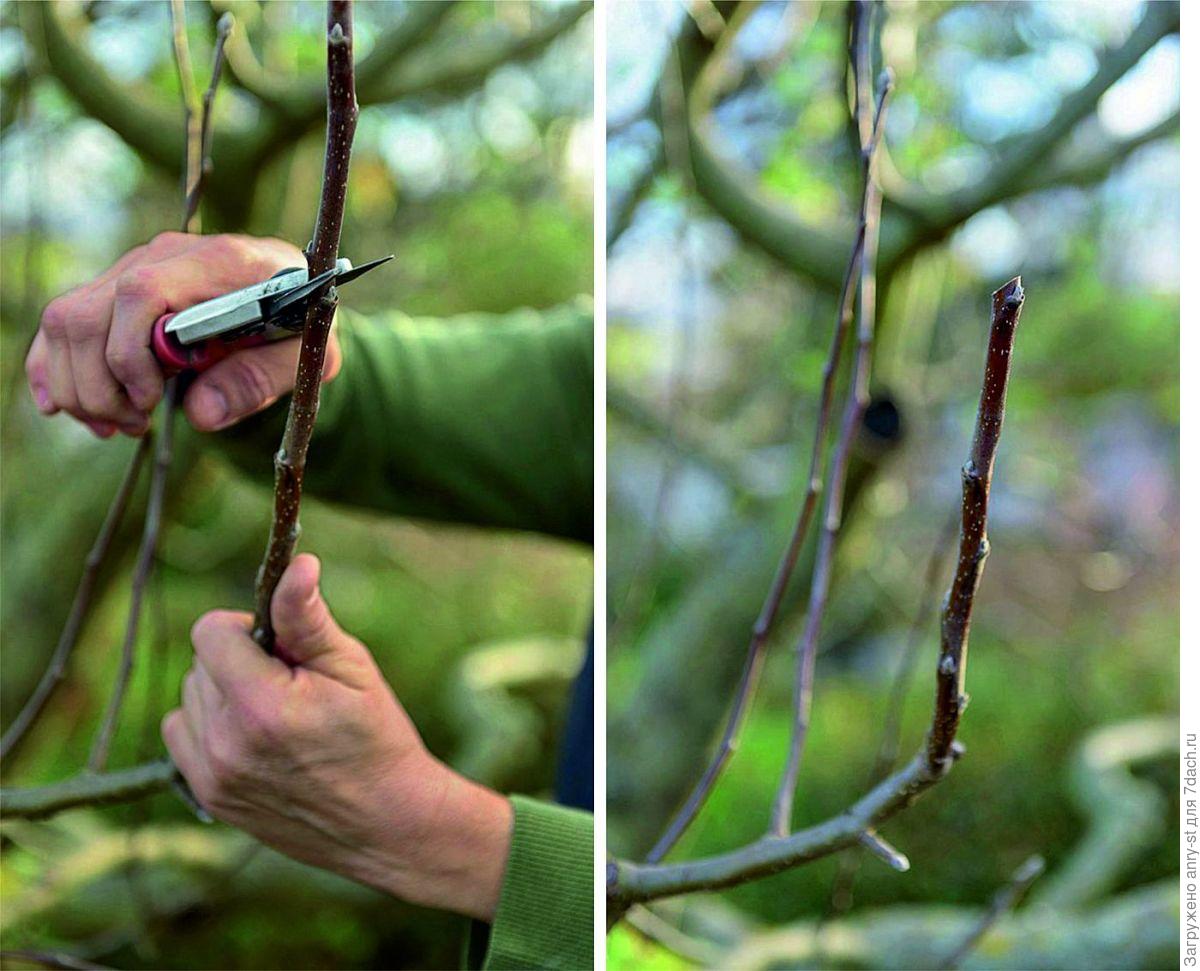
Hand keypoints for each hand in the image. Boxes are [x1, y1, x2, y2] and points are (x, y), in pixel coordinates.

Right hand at [25, 232, 341, 437]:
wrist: (296, 297)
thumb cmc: (302, 325)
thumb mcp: (305, 357)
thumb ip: (260, 380)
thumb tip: (201, 413)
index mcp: (218, 262)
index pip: (141, 293)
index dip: (130, 355)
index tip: (153, 401)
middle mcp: (166, 256)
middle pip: (89, 313)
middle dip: (100, 385)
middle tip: (136, 425)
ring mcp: (135, 268)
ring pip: (67, 321)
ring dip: (79, 386)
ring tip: (122, 424)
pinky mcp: (116, 289)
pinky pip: (62, 324)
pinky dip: (53, 369)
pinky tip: (64, 407)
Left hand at [162, 555, 513, 920]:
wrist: (385, 822)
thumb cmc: (375, 736)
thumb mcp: (352, 666)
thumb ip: (307, 616)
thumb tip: (297, 562)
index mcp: (261, 704)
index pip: (210, 632)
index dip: (244, 625)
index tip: (281, 645)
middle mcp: (225, 743)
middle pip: (201, 664)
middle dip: (240, 661)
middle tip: (292, 685)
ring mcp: (213, 776)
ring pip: (190, 698)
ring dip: (223, 693)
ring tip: (276, 714)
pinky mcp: (209, 797)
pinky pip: (182, 736)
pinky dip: (210, 727)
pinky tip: (253, 738)